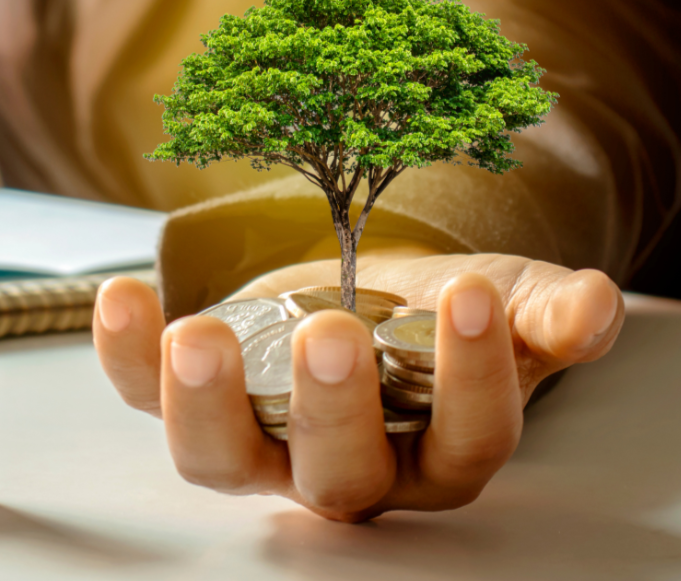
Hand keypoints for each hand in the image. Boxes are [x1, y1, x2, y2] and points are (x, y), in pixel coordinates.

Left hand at [93, 253, 623, 521]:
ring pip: (225, 460)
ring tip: (198, 338)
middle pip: (340, 474)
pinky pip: (150, 398)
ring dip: (204, 406)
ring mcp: (267, 438)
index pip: (468, 438)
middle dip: (334, 411)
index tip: (471, 298)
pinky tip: (126, 302)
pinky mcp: (210, 395)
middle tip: (332, 336)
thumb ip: (545, 314)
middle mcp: (351, 463)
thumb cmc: (442, 309)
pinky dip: (128, 359)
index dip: (474, 378)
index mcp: (438, 447)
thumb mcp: (508, 302)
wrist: (375, 292)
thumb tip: (591, 307)